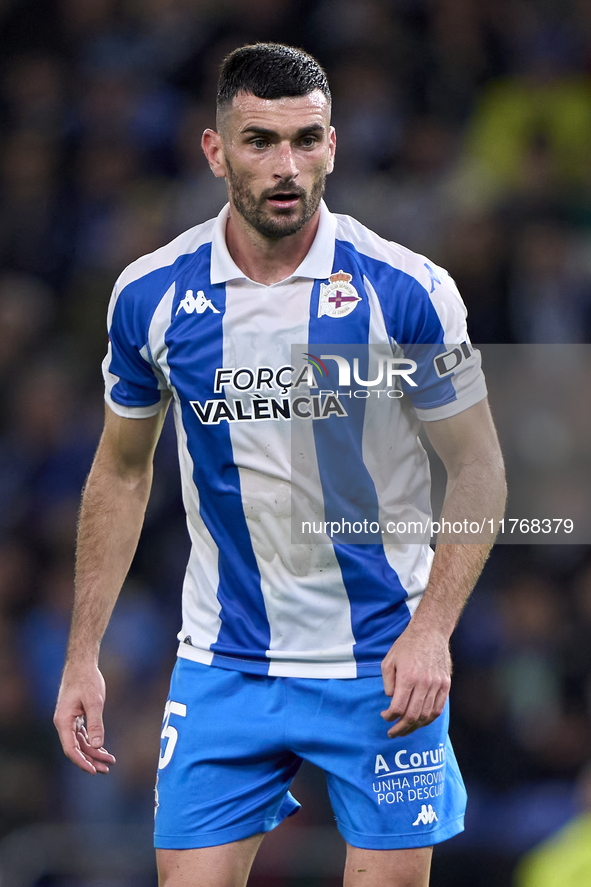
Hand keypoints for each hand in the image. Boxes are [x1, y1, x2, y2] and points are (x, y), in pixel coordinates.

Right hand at [53, 662, 115, 774]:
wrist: (82, 664)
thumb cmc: (87, 680)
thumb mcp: (94, 701)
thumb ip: (95, 723)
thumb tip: (96, 746)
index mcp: (63, 721)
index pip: (71, 748)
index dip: (82, 761)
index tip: (93, 770)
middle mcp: (64, 723)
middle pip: (76, 748)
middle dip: (91, 760)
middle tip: (107, 769)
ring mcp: (69, 720)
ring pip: (80, 742)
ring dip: (93, 752)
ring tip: (109, 761)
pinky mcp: (76, 716)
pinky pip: (82, 735)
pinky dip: (92, 742)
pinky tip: (102, 749)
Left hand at [380, 624, 450, 738]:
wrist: (430, 632)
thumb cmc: (406, 645)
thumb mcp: (389, 660)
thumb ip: (388, 682)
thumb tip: (391, 700)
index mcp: (407, 677)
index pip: (398, 707)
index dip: (390, 717)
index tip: (385, 717)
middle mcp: (424, 683)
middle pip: (412, 715)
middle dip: (401, 728)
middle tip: (392, 733)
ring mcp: (437, 684)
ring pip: (426, 715)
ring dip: (415, 727)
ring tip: (405, 730)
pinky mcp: (446, 684)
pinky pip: (438, 708)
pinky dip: (429, 719)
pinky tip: (420, 721)